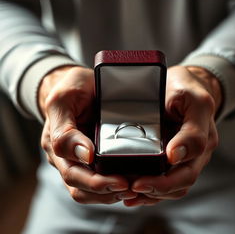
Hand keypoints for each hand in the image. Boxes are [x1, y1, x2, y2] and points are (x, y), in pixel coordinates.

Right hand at [39, 66, 136, 203]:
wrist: (76, 86)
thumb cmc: (71, 88)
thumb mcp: (64, 100)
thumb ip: (66, 129)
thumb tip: (85, 156)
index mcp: (56, 142)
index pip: (71, 171)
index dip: (95, 181)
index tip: (119, 180)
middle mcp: (64, 156)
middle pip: (80, 186)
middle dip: (106, 190)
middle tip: (131, 188)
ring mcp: (75, 159)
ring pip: (87, 190)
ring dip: (109, 194)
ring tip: (133, 190)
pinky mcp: (87, 159)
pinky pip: (95, 181)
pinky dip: (110, 188)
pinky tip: (128, 184)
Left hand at [124, 65, 221, 205]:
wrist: (183, 86)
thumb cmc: (185, 88)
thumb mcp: (192, 100)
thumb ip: (191, 128)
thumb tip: (176, 155)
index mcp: (203, 137)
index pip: (187, 169)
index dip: (165, 180)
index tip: (141, 180)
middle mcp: (197, 151)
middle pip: (181, 181)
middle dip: (156, 189)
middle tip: (132, 188)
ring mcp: (187, 155)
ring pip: (174, 185)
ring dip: (153, 193)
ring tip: (130, 194)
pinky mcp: (176, 156)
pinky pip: (168, 178)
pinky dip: (152, 188)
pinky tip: (135, 193)